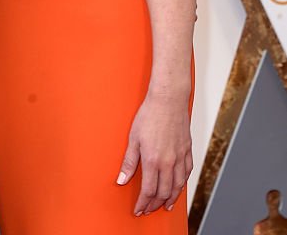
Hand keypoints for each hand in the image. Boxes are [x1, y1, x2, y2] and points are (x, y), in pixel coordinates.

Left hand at [116, 91, 192, 215]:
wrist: (168, 99)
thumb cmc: (149, 115)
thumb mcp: (133, 138)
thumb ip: (129, 162)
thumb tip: (121, 180)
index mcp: (153, 160)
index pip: (148, 191)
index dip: (143, 203)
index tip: (138, 209)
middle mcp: (168, 162)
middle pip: (163, 192)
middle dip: (155, 204)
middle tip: (148, 209)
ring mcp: (180, 157)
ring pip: (177, 186)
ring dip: (170, 199)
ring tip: (164, 206)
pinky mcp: (187, 150)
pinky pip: (187, 173)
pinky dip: (182, 184)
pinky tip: (178, 187)